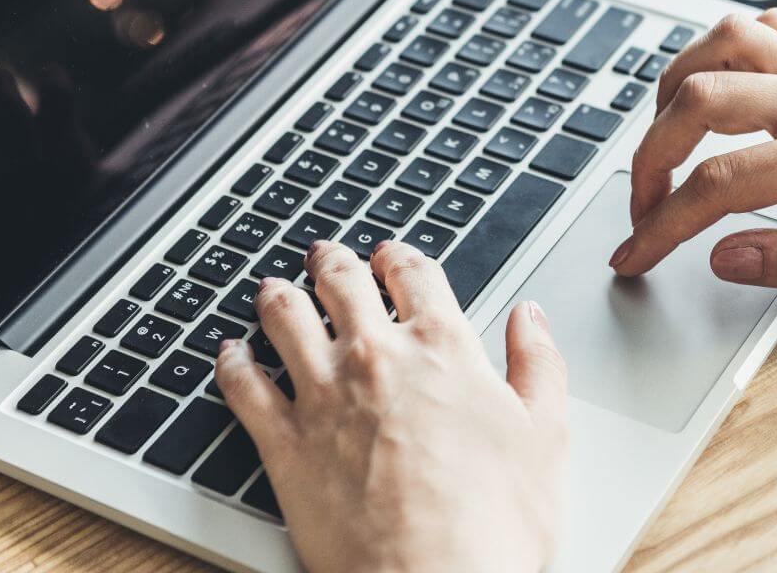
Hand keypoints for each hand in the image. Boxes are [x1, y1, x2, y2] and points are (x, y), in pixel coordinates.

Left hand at [215, 240, 567, 572]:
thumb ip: (538, 364)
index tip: (390, 254)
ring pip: (286, 319)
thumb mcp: (545, 434)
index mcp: (441, 348)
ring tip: (273, 288)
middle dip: (332, 263)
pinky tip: (230, 354)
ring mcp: (323, 397)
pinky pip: (244, 387)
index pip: (414, 275)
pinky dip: (233, 363)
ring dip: (278, 296)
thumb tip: (530, 317)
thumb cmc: (492, 523)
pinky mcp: (284, 444)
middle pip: (342, 284)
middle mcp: (375, 357)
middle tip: (324, 256)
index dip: (399, 255)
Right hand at [610, 9, 776, 289]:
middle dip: (649, 158)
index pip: (719, 183)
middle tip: (641, 209)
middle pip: (699, 101)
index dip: (662, 225)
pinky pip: (761, 30)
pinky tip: (709, 89)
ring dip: (672, 90)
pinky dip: (717, 52)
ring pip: (721, 45)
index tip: (633, 256)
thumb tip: (724, 258)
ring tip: (661, 143)